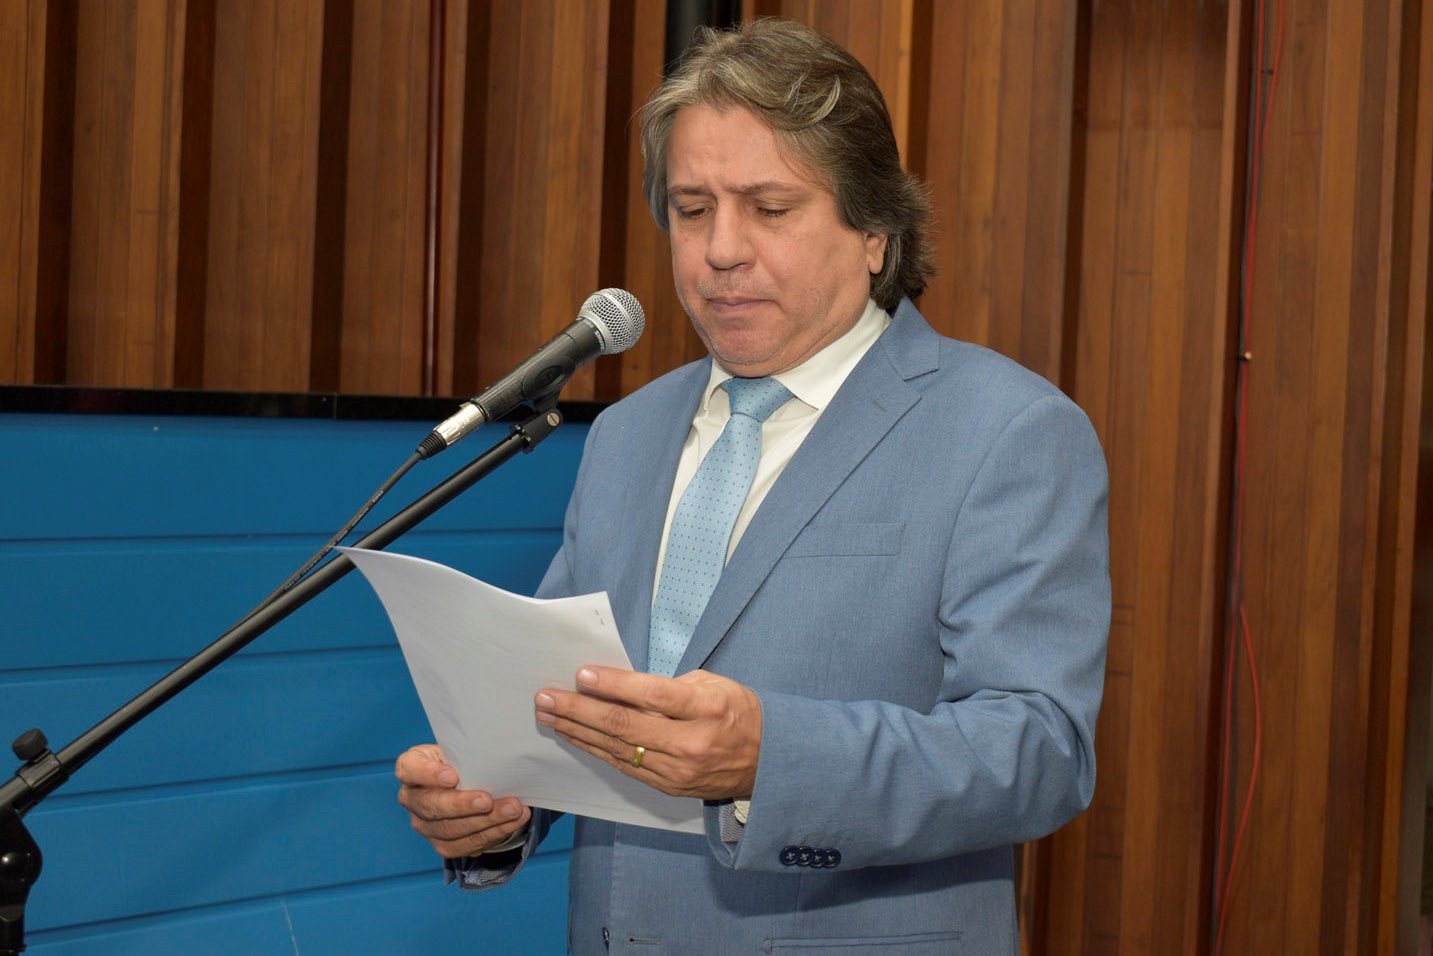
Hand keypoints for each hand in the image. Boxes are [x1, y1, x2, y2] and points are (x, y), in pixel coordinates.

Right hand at [394, 744, 531, 858]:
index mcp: (411, 768)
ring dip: (486, 821)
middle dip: (462, 805)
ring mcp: (425, 825)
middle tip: (487, 800)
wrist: (471, 783)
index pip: (410, 770)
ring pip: (451, 830)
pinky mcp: (443, 844)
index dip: (429, 774)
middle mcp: (412, 799)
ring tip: (513, 809)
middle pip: (431, 806)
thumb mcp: (462, 750)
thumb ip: (470, 752)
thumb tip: (498, 750)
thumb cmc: (464, 761)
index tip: (453, 776)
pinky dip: (494, 832)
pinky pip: (467, 844)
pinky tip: (514, 821)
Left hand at [534, 666, 761, 799]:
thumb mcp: (715, 685)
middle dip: (580, 710)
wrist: (768, 762)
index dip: (614, 685)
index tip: (581, 674)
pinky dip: (597, 750)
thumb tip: (621, 686)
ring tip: (548, 716)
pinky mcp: (668, 787)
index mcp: (706, 708)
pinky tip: (575, 737)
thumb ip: (671, 686)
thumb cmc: (738, 712)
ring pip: (618, 749)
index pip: (652, 695)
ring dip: (579, 732)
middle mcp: (691, 743)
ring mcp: (678, 771)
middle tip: (546, 698)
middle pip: (625, 725)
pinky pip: (625, 766)